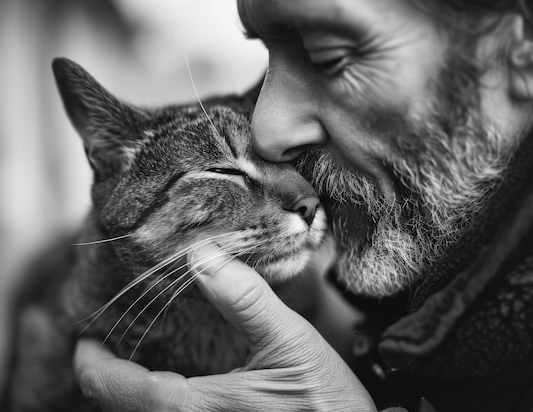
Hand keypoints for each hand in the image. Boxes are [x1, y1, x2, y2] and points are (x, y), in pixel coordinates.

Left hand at [74, 244, 376, 411]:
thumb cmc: (324, 407)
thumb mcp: (288, 344)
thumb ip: (243, 298)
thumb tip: (200, 255)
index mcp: (188, 409)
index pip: (110, 386)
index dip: (90, 357)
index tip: (89, 331)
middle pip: (118, 405)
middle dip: (109, 370)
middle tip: (116, 334)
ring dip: (132, 385)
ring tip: (142, 350)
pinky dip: (159, 396)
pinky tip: (180, 377)